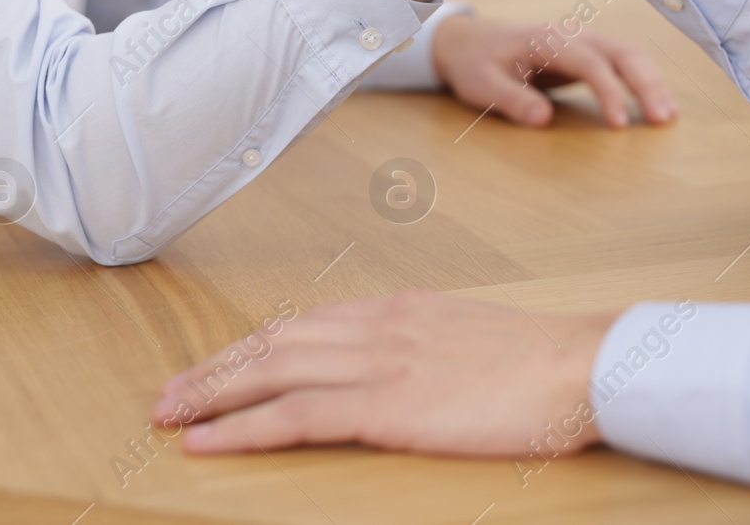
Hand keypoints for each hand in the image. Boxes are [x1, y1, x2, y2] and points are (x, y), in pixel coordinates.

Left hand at [151, 291, 615, 456]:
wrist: (581, 364)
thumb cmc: (546, 363)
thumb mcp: (477, 340)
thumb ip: (433, 346)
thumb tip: (414, 368)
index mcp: (403, 310)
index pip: (309, 324)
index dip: (257, 346)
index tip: (223, 364)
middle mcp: (380, 327)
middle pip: (277, 342)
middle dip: (217, 368)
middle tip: (169, 392)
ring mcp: (381, 362)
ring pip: (272, 372)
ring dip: (212, 392)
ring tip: (168, 413)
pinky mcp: (387, 404)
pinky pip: (296, 415)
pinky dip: (243, 427)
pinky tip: (208, 440)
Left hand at [432, 13, 675, 128]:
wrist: (472, 41)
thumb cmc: (477, 63)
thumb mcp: (481, 84)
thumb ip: (511, 100)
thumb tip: (542, 119)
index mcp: (548, 40)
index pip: (589, 62)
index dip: (609, 91)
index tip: (618, 125)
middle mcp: (573, 35)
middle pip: (622, 52)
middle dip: (646, 84)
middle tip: (662, 119)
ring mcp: (584, 42)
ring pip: (630, 54)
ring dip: (653, 82)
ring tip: (667, 116)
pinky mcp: (589, 54)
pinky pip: (625, 63)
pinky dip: (645, 80)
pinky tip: (657, 103)